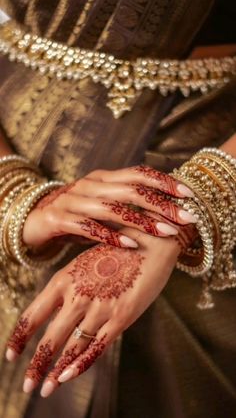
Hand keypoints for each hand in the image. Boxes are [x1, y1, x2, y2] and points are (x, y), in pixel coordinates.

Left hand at [6, 227, 182, 397]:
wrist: (151, 241)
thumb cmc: (117, 250)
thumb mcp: (85, 264)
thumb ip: (71, 288)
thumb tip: (59, 312)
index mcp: (64, 279)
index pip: (32, 315)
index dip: (19, 337)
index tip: (10, 354)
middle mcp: (76, 295)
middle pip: (49, 338)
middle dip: (35, 365)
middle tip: (26, 384)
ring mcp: (99, 307)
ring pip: (71, 347)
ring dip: (56, 371)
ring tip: (46, 389)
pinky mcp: (121, 316)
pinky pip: (97, 346)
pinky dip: (80, 364)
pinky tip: (68, 376)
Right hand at [23, 166, 195, 248]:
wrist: (32, 218)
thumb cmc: (75, 213)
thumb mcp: (100, 204)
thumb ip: (124, 203)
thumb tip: (162, 211)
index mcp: (102, 178)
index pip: (137, 173)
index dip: (164, 181)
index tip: (188, 194)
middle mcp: (90, 185)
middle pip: (130, 190)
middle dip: (161, 203)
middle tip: (185, 217)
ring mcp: (73, 200)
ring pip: (112, 208)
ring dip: (142, 221)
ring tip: (166, 232)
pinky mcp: (59, 218)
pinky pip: (88, 227)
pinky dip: (110, 236)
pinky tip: (130, 245)